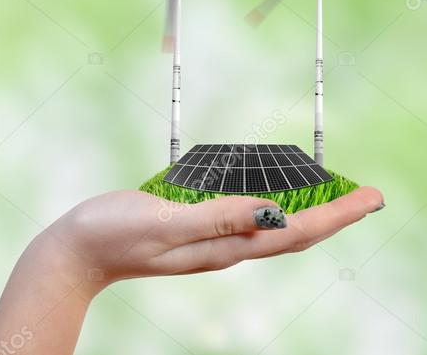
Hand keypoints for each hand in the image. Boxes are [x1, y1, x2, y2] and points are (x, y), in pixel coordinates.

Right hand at [42, 185, 383, 294]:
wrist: (75, 253)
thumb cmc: (113, 234)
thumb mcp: (165, 221)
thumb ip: (218, 217)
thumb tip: (275, 210)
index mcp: (224, 246)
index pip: (295, 231)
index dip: (336, 214)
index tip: (370, 197)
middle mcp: (224, 247)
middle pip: (293, 232)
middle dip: (333, 214)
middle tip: (366, 194)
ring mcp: (208, 241)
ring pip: (271, 226)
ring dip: (306, 210)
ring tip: (332, 193)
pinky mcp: (191, 230)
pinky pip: (242, 217)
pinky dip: (267, 203)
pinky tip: (266, 192)